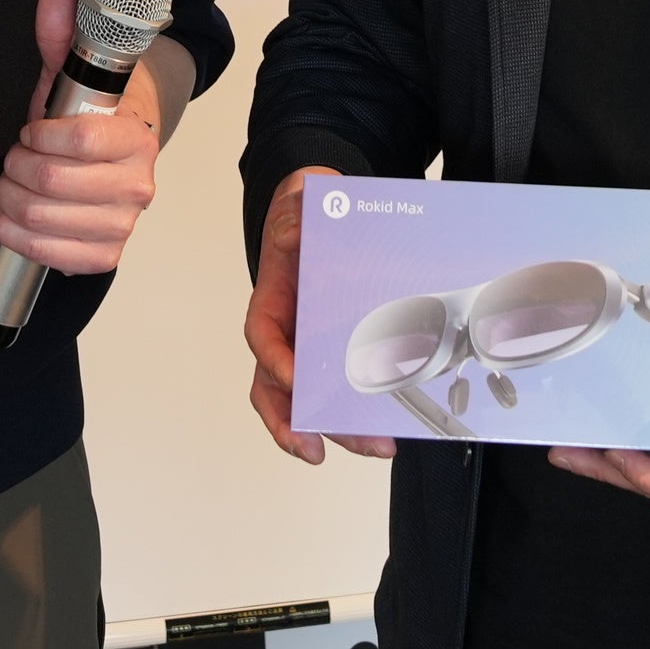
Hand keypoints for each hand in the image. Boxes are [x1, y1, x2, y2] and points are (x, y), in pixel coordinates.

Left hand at [0, 0, 167, 277]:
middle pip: (51, 182)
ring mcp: (123, 225)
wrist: (114, 158)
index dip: (39, 135)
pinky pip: (48, 255)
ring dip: (9, 200)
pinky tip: (11, 216)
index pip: (79, 141)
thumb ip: (62, 33)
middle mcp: (138, 185)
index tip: (31, 130)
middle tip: (14, 157)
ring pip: (41, 218)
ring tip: (9, 186)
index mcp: (136, 138)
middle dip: (15, 167)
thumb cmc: (89, 117)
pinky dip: (15, 235)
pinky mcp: (104, 255)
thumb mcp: (73, 73)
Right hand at [247, 167, 392, 463]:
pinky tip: (385, 429)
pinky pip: (348, 388)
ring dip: (337, 430)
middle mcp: (290, 332)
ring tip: (372, 447)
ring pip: (313, 400)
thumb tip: (294, 233)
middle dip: (300, 423)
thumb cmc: (308, 212)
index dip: (275, 363)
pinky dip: (361, 413)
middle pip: (282, 388)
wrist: (327, 209)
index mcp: (274, 300)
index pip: (264, 338)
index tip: (293, 381)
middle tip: (322, 446)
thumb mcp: (300, 201)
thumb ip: (296, 213)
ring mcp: (316, 346)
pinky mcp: (346, 350)